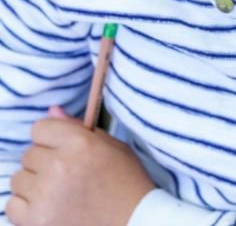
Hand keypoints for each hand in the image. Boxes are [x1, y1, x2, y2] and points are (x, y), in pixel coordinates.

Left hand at [6, 106, 154, 225]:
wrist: (131, 222)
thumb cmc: (125, 182)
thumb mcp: (112, 147)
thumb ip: (79, 128)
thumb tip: (51, 111)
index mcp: (80, 143)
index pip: (39, 128)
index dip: (50, 138)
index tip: (60, 147)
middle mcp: (59, 166)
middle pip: (28, 154)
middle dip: (43, 161)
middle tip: (65, 173)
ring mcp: (45, 195)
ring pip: (18, 179)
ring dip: (34, 183)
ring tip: (57, 191)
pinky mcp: (36, 221)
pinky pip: (12, 205)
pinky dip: (26, 206)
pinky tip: (48, 206)